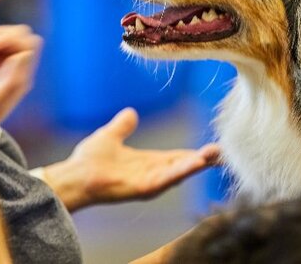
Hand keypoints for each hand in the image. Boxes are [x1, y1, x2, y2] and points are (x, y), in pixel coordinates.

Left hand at [41, 108, 220, 211]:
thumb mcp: (111, 136)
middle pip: (184, 166)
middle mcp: (152, 174)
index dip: (195, 154)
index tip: (215, 147)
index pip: (177, 158)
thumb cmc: (89, 160)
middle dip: (204, 160)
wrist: (75, 174)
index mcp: (148, 162)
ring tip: (215, 155)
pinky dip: (182, 171)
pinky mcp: (143, 188)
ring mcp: (149, 182)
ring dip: (197, 164)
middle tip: (224, 152)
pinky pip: (166, 179)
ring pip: (179, 173)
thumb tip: (131, 112)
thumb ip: (123, 126)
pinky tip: (195, 163)